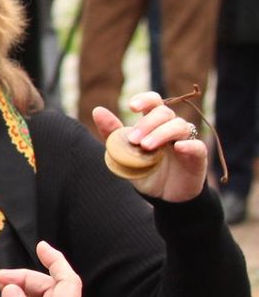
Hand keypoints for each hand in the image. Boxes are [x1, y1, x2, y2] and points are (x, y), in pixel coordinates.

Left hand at [91, 92, 206, 201]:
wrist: (161, 196)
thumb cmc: (143, 170)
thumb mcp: (124, 153)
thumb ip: (112, 133)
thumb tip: (98, 110)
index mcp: (154, 124)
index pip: (154, 102)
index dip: (145, 100)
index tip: (132, 107)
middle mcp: (171, 129)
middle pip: (164, 113)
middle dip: (147, 123)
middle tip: (134, 140)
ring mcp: (186, 141)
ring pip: (180, 126)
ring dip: (161, 133)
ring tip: (146, 146)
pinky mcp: (197, 158)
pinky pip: (197, 146)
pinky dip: (188, 144)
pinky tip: (178, 147)